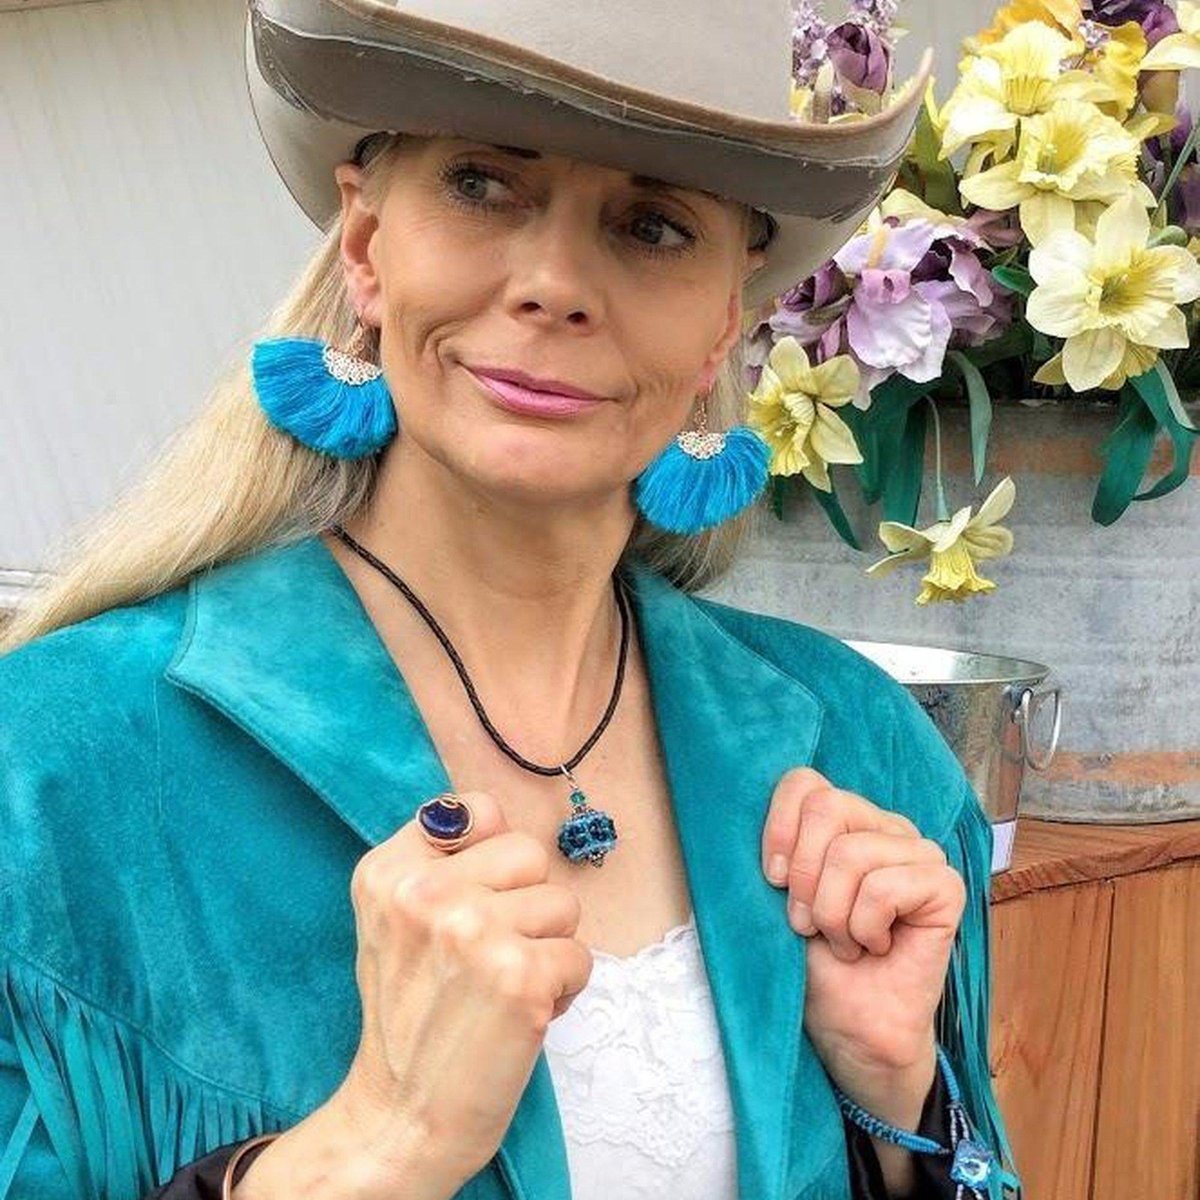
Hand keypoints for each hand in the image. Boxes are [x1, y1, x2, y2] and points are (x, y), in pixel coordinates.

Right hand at [239, 791, 593, 1199]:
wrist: (400, 1117)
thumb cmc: (409, 1015)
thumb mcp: (392, 921)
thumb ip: (437, 862)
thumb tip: (494, 816)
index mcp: (388, 871)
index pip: (480, 810)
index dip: (493, 857)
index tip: (475, 899)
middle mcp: (426, 893)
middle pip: (530, 854)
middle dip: (527, 903)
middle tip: (490, 953)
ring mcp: (474, 932)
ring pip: (563, 904)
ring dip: (547, 948)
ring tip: (505, 985)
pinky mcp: (520, 978)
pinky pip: (581, 956)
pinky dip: (564, 988)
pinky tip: (523, 1013)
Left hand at [760, 767, 964, 1110]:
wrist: (848, 1028)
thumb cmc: (813, 963)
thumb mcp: (780, 897)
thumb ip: (778, 849)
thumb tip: (747, 813)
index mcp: (846, 821)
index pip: (805, 783)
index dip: (779, 830)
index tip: (772, 882)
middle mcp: (885, 827)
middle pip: (827, 807)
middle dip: (804, 877)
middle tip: (809, 923)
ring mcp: (920, 853)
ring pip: (852, 852)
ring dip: (833, 913)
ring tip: (844, 942)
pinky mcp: (946, 887)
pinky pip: (885, 886)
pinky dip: (865, 926)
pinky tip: (876, 948)